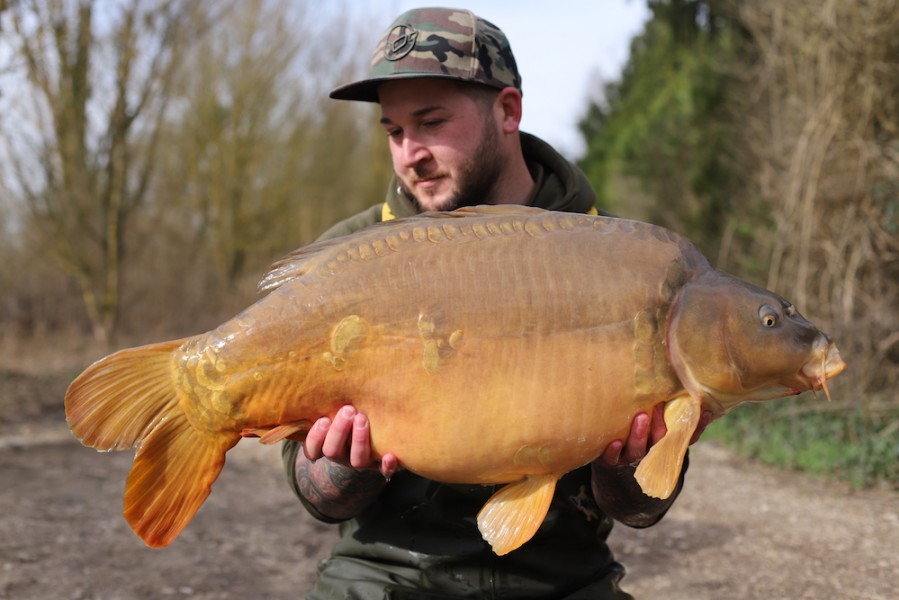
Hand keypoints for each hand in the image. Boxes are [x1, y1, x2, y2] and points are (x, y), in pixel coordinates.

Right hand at [303, 405, 398, 478]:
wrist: (375, 444)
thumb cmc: (350, 421)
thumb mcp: (336, 414)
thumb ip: (328, 405)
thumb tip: (313, 376)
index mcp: (327, 446)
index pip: (313, 450)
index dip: (315, 438)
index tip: (323, 420)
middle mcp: (343, 457)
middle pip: (333, 452)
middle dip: (339, 431)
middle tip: (348, 410)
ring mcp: (362, 463)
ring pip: (357, 461)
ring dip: (359, 440)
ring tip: (363, 418)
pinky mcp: (381, 466)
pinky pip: (384, 473)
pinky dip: (387, 466)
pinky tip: (390, 455)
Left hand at [597, 403, 712, 467]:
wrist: (603, 439)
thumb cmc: (631, 418)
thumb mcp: (652, 410)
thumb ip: (666, 400)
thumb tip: (687, 381)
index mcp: (662, 440)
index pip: (684, 437)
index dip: (696, 427)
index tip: (704, 412)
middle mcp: (648, 450)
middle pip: (660, 442)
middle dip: (660, 425)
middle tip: (658, 406)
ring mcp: (629, 456)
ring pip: (637, 451)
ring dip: (640, 435)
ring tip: (641, 417)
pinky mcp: (610, 459)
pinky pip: (612, 459)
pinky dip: (613, 452)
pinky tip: (614, 442)